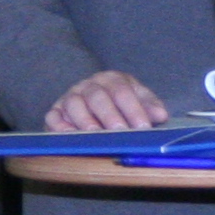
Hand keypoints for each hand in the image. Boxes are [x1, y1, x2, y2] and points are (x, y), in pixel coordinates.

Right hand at [47, 70, 167, 130]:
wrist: (92, 104)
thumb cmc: (120, 106)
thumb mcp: (137, 101)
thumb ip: (149, 107)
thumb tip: (160, 115)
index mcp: (112, 79)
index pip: (122, 90)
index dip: (133, 109)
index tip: (143, 127)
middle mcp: (89, 85)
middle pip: (97, 96)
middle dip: (110, 115)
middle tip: (120, 132)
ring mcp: (70, 97)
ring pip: (74, 104)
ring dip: (85, 120)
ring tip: (96, 135)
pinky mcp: (55, 112)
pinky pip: (53, 116)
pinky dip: (60, 126)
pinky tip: (70, 135)